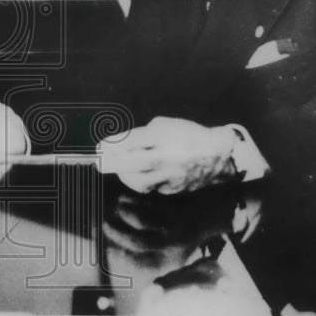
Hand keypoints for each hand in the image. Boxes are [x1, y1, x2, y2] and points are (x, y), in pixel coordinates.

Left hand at [97, 116, 237, 193]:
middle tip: (98, 162)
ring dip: (123, 175)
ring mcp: (170, 176)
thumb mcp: (163, 125)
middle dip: (111, 164)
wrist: (216, 154)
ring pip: (139, 181)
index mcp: (164, 137)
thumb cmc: (187, 134)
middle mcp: (167, 158)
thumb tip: (119, 146)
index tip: (100, 146)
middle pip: (133, 164)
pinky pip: (150, 188)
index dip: (112, 144)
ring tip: (117, 168)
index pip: (132, 141)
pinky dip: (138, 182)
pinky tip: (135, 175)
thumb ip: (141, 135)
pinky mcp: (172, 189)